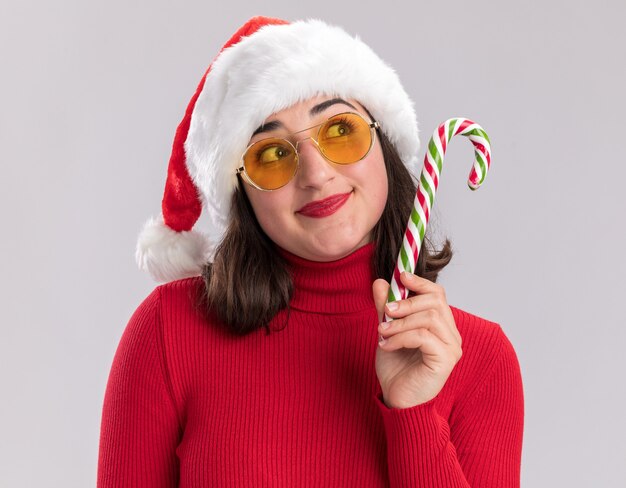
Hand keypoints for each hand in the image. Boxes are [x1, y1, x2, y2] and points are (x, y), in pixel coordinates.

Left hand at [372, 271, 462, 408]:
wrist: (396, 399)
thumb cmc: (395, 368)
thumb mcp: (386, 332)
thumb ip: (385, 308)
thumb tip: (380, 282)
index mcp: (440, 325)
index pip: (437, 294)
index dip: (420, 282)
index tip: (400, 276)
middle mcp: (451, 334)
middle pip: (436, 301)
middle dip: (407, 303)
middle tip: (386, 311)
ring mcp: (451, 347)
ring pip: (430, 317)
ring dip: (401, 322)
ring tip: (382, 333)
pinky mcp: (445, 360)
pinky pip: (424, 337)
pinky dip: (401, 337)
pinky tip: (386, 346)